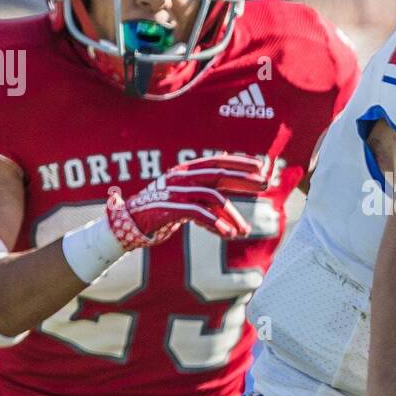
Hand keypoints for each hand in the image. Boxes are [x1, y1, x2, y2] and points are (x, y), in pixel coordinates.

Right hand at [106, 154, 270, 247]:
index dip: (239, 162)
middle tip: (265, 184)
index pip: (217, 161)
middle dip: (244, 179)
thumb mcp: (185, 192)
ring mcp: (176, 192)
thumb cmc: (162, 208)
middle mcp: (182, 177)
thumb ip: (207, 185)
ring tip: (244, 231)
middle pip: (218, 174)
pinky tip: (229, 235)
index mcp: (186, 170)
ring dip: (232, 215)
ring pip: (213, 198)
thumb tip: (232, 174)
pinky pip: (199, 215)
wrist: (129, 222)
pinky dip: (216, 224)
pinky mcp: (170, 209)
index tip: (261, 165)